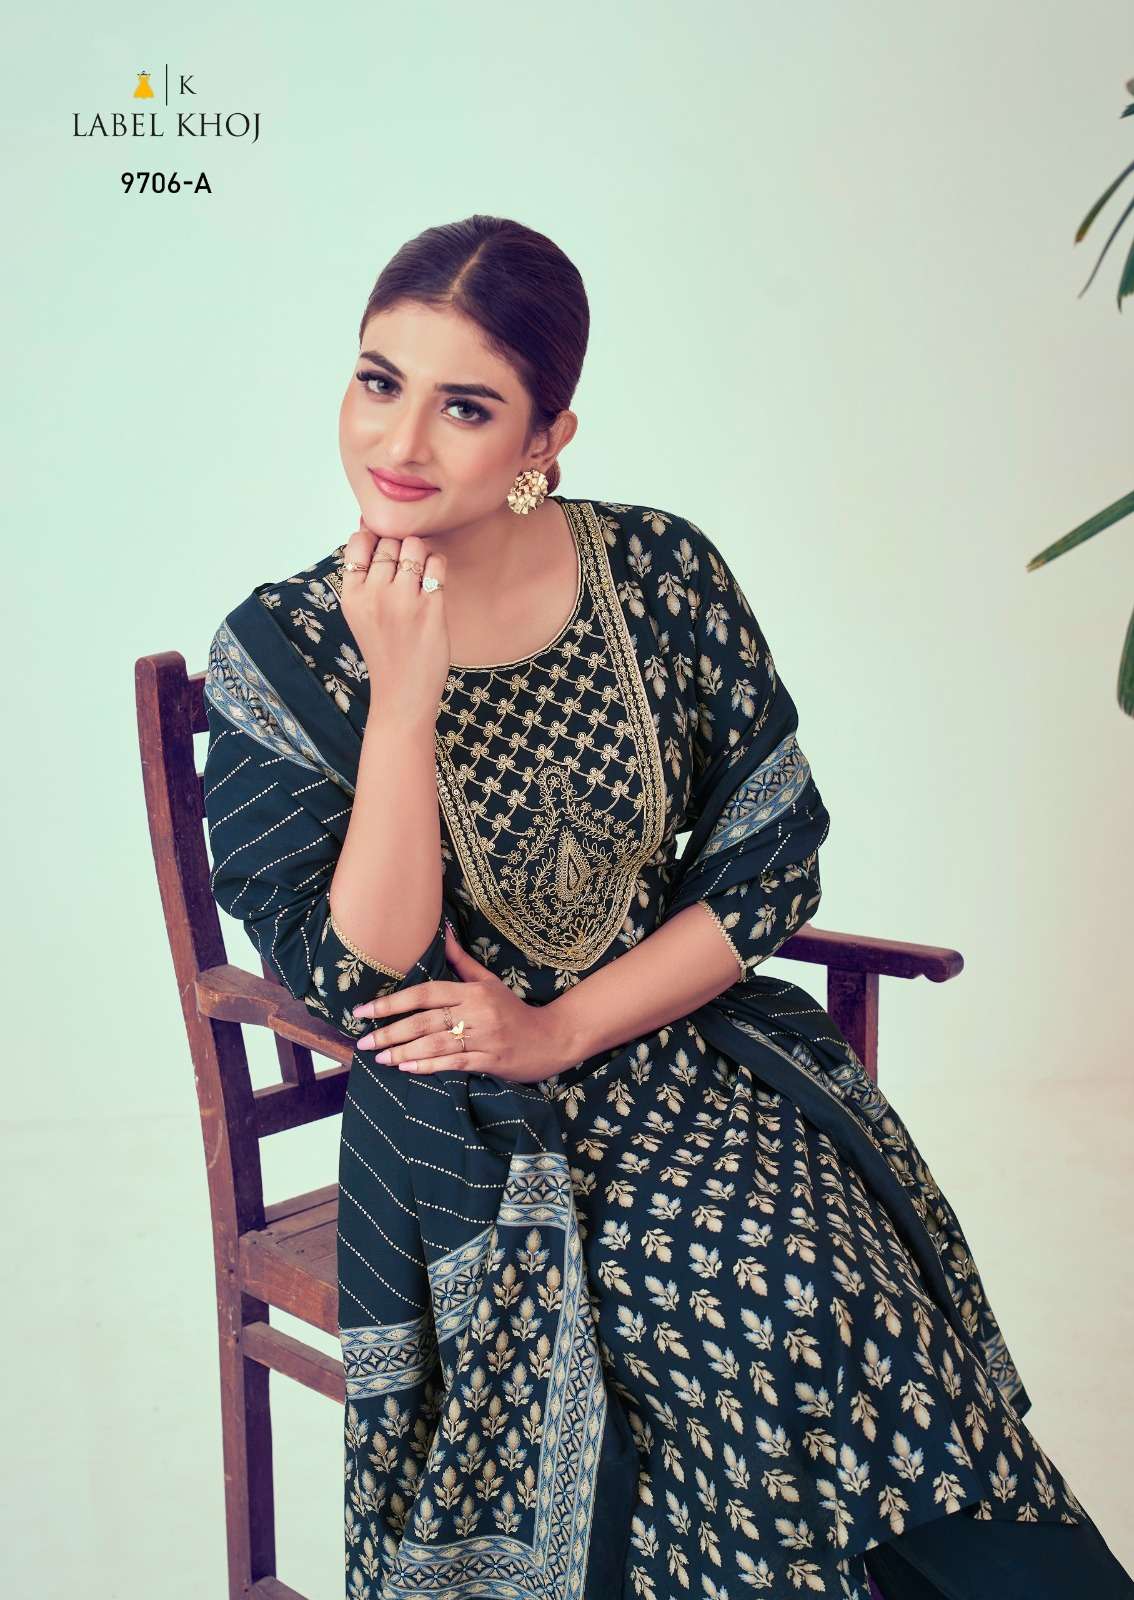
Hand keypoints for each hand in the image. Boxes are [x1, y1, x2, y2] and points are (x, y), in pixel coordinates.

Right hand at [339, 516, 449, 725]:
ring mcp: (403, 601)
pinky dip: (438, 566)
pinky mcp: (430, 609)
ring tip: (421, 574)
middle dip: (400, 548)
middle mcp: (374, 594)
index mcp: (351, 595)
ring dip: (421, 554)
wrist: (402, 692)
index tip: (384, 556)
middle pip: (390, 541)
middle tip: (406, 571)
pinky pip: (437, 564)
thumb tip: (369, 526)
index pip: (359, 540)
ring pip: (414, 546)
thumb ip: (363, 576)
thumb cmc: (384, 649)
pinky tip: (434, 582)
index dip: (374, 539)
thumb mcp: (360, 613)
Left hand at [350, 924, 576, 1082]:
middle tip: (363, 1042)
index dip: (392, 1002)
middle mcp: (477, 1012)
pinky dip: (428, 1065)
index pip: (425, 993)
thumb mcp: (489, 982)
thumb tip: (441, 932)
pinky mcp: (490, 1061)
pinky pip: (453, 1063)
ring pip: (435, 1044)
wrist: (551, 1039)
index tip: (364, 1010)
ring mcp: (484, 1038)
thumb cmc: (514, 1010)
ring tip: (379, 1057)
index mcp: (473, 991)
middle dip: (389, 1032)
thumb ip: (461, 961)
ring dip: (403, 1052)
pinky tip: (407, 1067)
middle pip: (424, 1021)